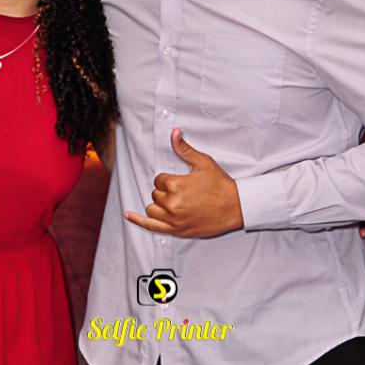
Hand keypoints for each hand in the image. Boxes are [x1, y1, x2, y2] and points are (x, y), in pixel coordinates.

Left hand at [125, 129, 243, 237]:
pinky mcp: (177, 231)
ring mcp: (174, 219)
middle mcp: (172, 204)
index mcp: (176, 185)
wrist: (236, 207)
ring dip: (159, 204)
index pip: (159, 179)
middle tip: (182, 190)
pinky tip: (128, 215)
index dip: (168, 178)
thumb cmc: (220, 184)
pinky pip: (151, 227)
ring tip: (172, 201)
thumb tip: (174, 133)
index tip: (181, 180)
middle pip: (155, 194)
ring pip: (152, 209)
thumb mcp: (203, 163)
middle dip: (165, 191)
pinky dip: (138, 221)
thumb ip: (184, 149)